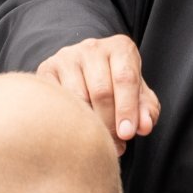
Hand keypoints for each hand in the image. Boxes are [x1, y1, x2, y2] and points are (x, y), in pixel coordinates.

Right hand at [34, 34, 158, 151]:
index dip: (127, 109)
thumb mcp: (138, 95)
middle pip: (101, 91)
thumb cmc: (116, 85)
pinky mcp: (46, 70)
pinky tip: (75, 130)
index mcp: (120, 48)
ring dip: (87, 124)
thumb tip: (144, 126)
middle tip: (113, 145)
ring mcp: (66, 58)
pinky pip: (56, 100)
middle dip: (108, 122)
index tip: (127, 134)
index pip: (125, 79)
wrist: (85, 71)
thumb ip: (146, 110)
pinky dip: (66, 119)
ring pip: (77, 98)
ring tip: (95, 140)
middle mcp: (92, 48)